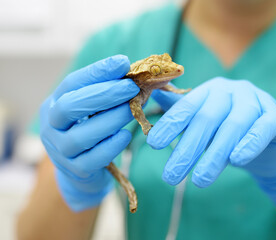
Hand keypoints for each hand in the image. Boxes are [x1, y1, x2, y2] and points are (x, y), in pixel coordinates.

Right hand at [40, 55, 139, 210]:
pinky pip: (94, 159)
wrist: (81, 169)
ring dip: (111, 119)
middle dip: (103, 94)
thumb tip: (135, 74)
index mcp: (53, 104)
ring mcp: (61, 151)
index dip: (98, 72)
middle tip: (132, 87)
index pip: (72, 83)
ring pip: (81, 135)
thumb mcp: (93, 109)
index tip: (123, 62)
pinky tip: (126, 135)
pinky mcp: (76, 171)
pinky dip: (112, 145)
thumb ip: (107, 92)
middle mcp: (51, 127)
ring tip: (133, 109)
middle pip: (69, 107)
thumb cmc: (90, 130)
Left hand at [148, 77, 275, 207]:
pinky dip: (250, 144)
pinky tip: (237, 161)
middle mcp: (233, 91)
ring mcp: (257, 100)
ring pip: (233, 126)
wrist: (269, 145)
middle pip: (207, 118)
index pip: (187, 107)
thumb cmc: (229, 132)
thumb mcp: (203, 122)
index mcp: (211, 90)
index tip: (154, 145)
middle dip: (188, 149)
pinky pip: (263, 128)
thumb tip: (153, 93)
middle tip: (170, 176)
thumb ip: (181, 109)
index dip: (170, 124)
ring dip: (215, 155)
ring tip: (199, 181)